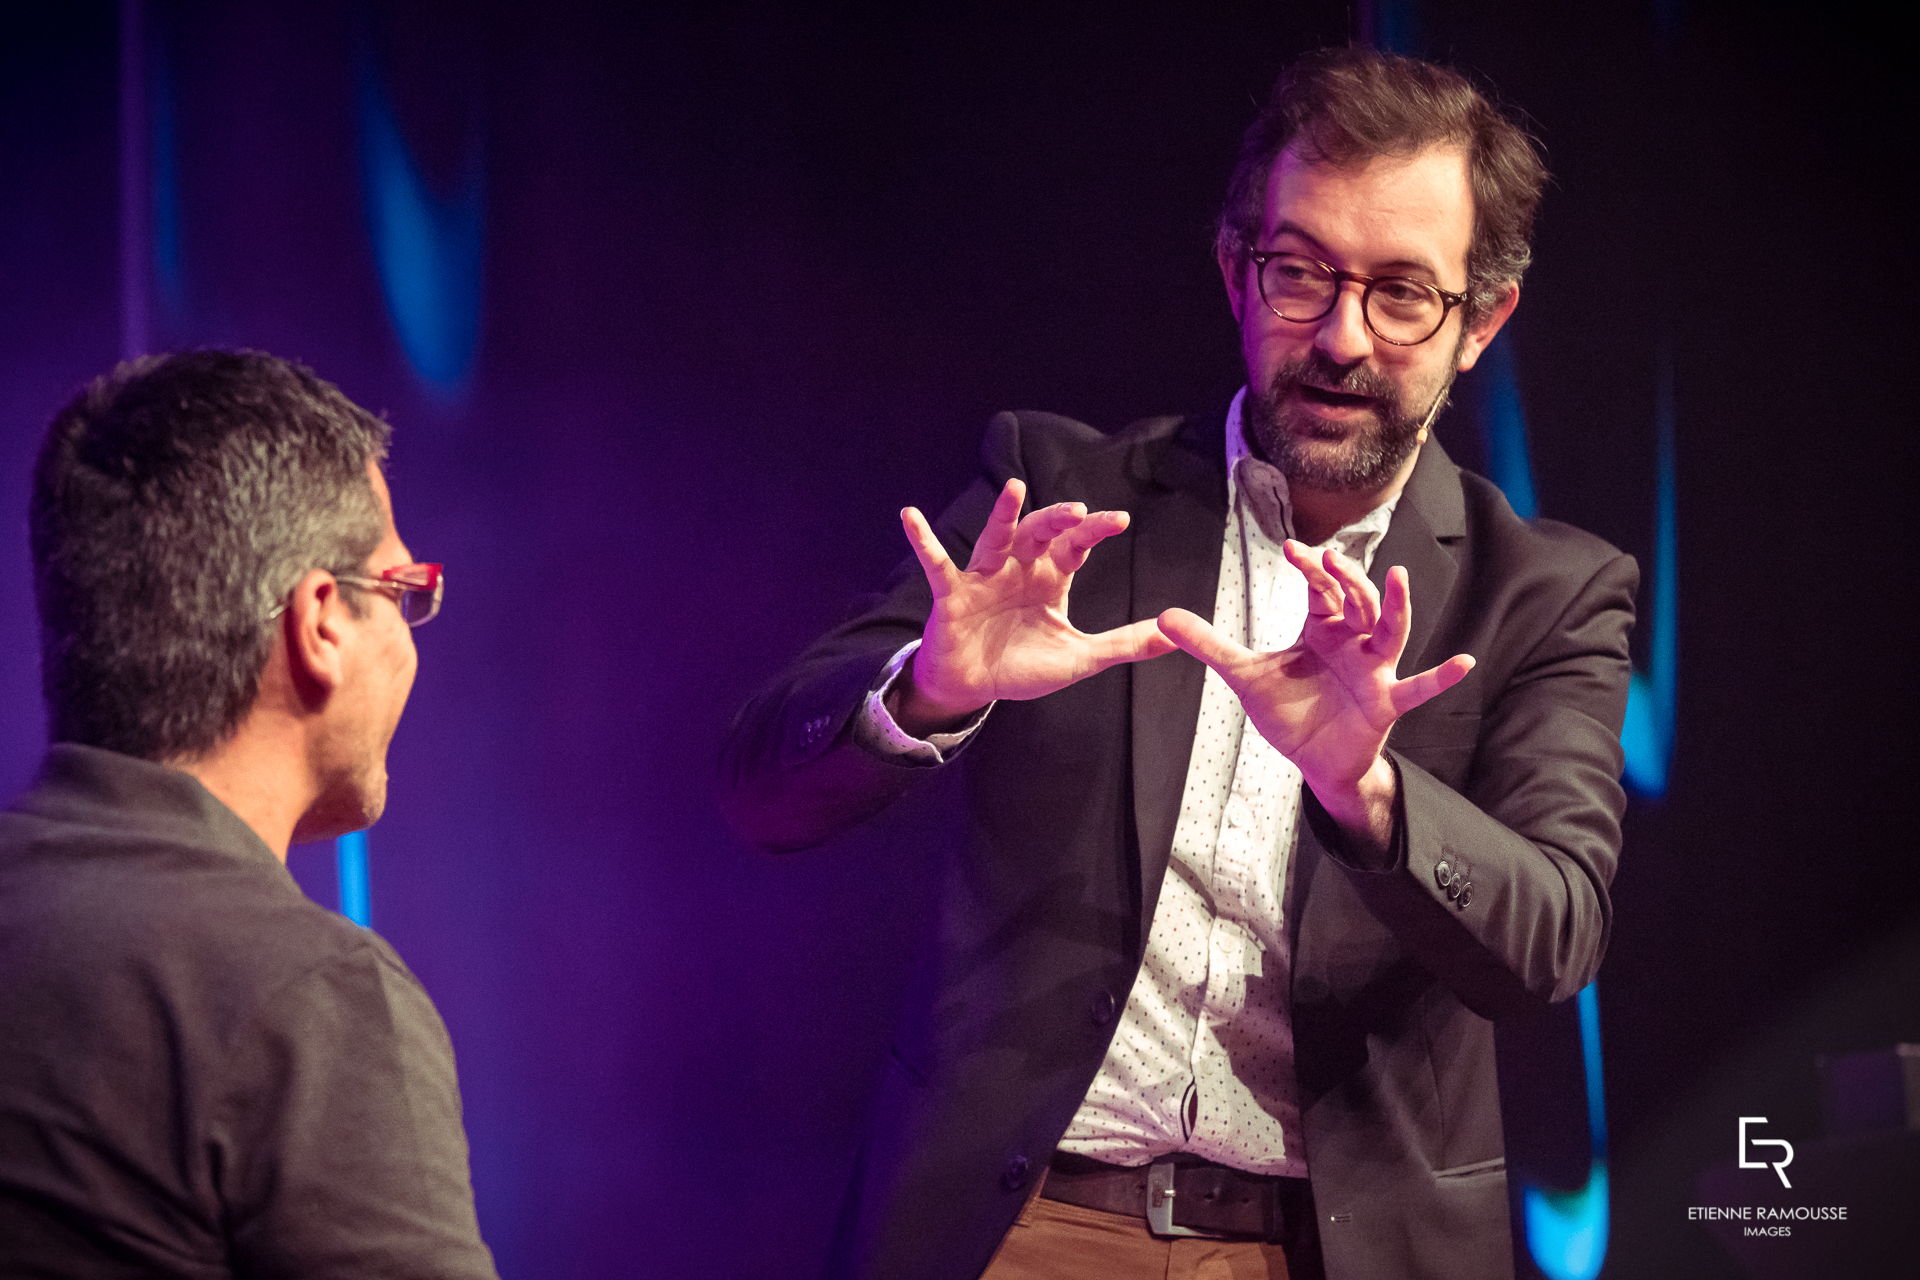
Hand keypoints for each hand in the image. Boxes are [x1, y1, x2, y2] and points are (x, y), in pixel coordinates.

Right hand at [897, 477, 1175, 732]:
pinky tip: (909, 516)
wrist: (973, 687)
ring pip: (996, 537)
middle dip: (1057, 520)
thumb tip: (1173, 634)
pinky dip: (923, 541)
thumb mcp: (1079, 658)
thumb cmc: (1021, 664)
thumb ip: (1123, 644)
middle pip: (1039, 533)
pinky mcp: (951, 593)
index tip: (1118, 520)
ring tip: (1013, 487)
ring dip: (1003, 514)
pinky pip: (937, 563)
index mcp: (1049, 578)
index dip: (1093, 531)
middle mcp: (1018, 568)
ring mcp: (983, 577)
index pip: (1075, 546)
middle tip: (1076, 512)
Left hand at [1158, 541, 1472, 822]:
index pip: (1320, 590)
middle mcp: (1353, 642)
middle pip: (1356, 600)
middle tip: (1330, 556)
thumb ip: (1208, 645)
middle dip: (1345, 578)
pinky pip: (1417, 688)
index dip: (1311, 570)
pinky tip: (1464, 663)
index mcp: (1323, 629)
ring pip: (1389, 630)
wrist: (1312, 760)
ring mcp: (1375, 670)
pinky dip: (1440, 676)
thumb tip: (1162, 618)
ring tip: (1398, 577)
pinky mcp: (1386, 703)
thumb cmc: (1290, 711)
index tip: (1295, 550)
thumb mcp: (1243, 676)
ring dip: (1395, 604)